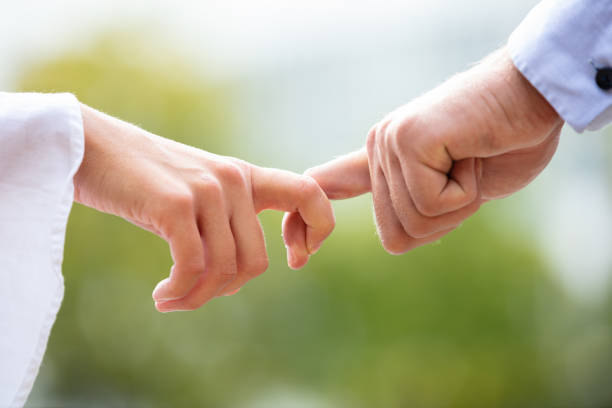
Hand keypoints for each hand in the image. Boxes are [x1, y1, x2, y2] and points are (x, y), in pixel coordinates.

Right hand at [74, 105, 333, 311]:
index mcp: (245, 176)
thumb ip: (226, 220)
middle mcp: (233, 180)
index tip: (296, 258)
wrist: (91, 146)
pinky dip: (180, 292)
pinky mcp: (176, 205)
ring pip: (225, 269)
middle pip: (256, 261)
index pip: (310, 194)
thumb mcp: (197, 191)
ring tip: (171, 299)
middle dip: (226, 289)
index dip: (317, 231)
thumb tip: (239, 275)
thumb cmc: (143, 179)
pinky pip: (194, 267)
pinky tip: (162, 296)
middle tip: (194, 294)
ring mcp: (207, 190)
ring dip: (197, 297)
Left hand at [305, 48, 562, 253]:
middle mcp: (378, 149)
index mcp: (384, 160)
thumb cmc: (501, 142)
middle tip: (466, 173)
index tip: (296, 248)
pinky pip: (431, 202)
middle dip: (444, 218)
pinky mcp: (407, 140)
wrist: (534, 100)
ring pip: (414, 221)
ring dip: (458, 203)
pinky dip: (465, 192)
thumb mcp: (455, 187)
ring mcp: (389, 142)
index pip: (334, 186)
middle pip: (395, 233)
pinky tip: (471, 154)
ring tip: (469, 158)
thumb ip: (418, 207)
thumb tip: (390, 239)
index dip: (310, 218)